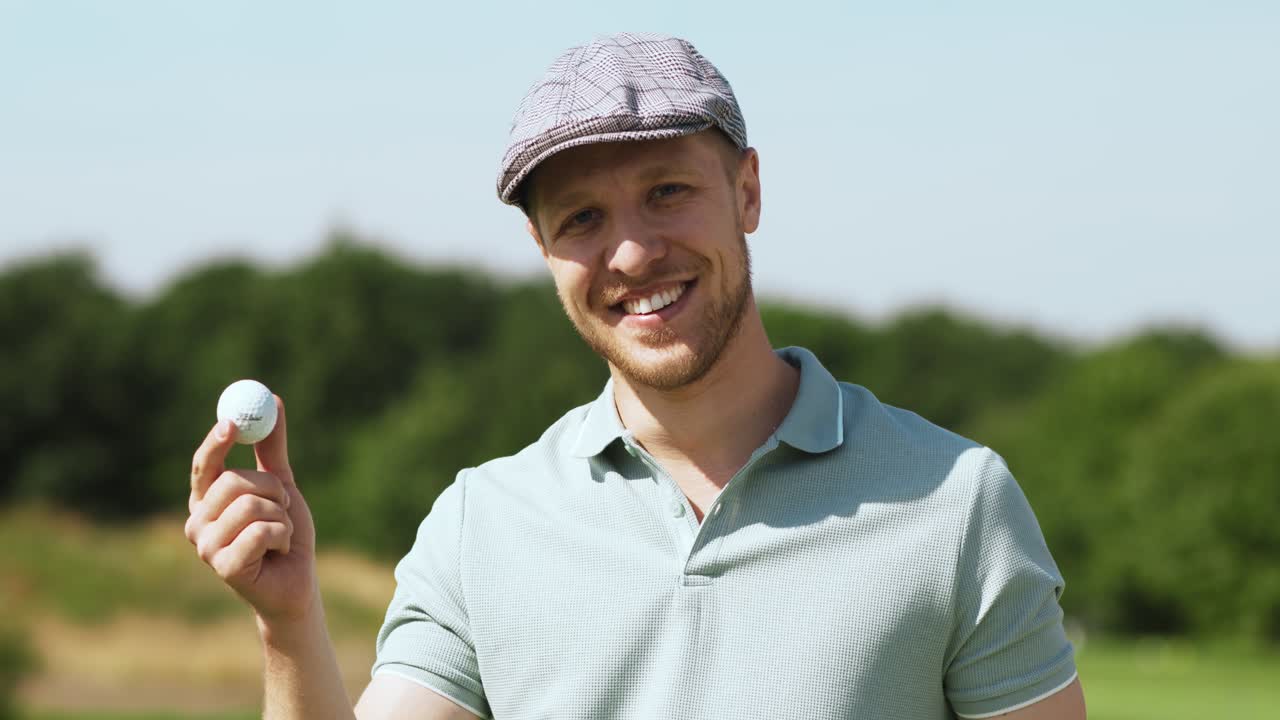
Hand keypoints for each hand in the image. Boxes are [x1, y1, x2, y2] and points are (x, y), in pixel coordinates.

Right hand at [185, 395, 317, 624]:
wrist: (298, 581)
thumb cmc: (285, 534)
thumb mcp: (282, 485)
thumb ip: (272, 447)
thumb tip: (273, 401)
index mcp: (207, 501)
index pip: (204, 466)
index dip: (216, 443)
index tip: (232, 423)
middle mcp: (198, 522)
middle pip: (233, 482)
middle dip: (271, 489)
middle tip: (283, 504)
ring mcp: (207, 547)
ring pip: (251, 505)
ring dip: (281, 516)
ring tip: (280, 534)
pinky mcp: (224, 567)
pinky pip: (262, 532)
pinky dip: (282, 536)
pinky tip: (278, 552)